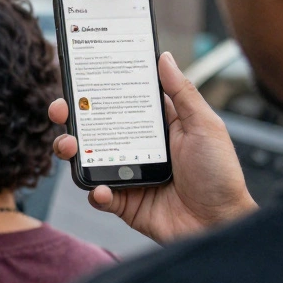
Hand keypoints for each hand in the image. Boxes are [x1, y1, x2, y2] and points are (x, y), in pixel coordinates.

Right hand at [50, 51, 256, 242]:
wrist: (221, 224)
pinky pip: (98, 195)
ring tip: (70, 147)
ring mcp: (126, 174)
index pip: (118, 101)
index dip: (96, 90)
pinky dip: (94, 191)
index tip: (78, 77)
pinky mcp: (123, 201)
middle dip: (71, 117)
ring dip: (71, 150)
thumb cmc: (220, 175)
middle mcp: (135, 147)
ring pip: (86, 158)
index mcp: (155, 126)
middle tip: (61, 111)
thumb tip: (164, 58)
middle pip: (93, 127)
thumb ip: (183, 93)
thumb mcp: (205, 126)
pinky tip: (100, 189)